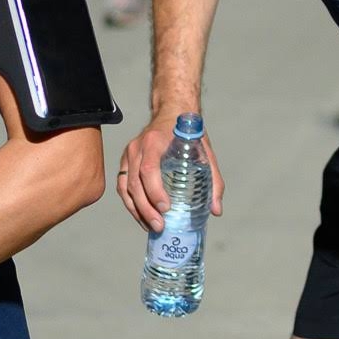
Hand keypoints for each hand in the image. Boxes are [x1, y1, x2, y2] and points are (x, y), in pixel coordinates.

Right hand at [118, 114, 223, 231]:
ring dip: (137, 210)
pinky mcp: (126, 162)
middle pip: (135, 183)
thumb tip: (216, 210)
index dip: (155, 191)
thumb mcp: (205, 152)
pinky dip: (131, 204)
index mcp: (154, 142)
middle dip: (146, 208)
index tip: (166, 208)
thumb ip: (213, 180)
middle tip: (160, 226)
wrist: (172, 112)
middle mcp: (137, 148)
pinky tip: (142, 216)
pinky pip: (123, 186)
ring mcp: (129, 154)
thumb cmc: (189, 133)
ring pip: (125, 187)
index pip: (148, 169)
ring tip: (151, 227)